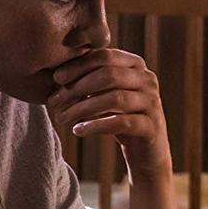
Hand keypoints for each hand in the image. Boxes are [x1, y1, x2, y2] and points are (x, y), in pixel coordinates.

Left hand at [47, 49, 172, 178]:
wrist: (145, 151)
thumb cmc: (119, 117)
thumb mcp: (105, 94)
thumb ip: (90, 80)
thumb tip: (57, 75)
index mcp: (136, 65)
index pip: (105, 56)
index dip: (79, 65)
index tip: (56, 78)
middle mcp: (148, 80)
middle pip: (110, 75)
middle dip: (78, 87)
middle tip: (55, 101)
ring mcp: (152, 103)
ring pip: (115, 99)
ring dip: (83, 108)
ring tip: (62, 118)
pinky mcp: (151, 126)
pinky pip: (121, 123)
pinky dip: (96, 126)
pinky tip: (78, 130)